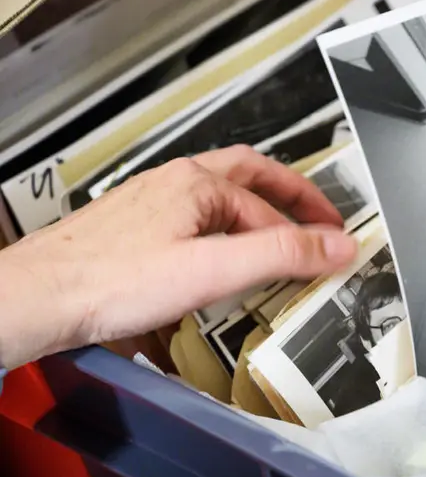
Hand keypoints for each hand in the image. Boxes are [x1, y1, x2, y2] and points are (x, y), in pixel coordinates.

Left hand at [0, 145, 356, 369]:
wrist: (38, 299)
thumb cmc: (109, 283)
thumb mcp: (213, 270)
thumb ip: (282, 255)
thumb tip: (338, 245)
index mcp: (198, 183)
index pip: (271, 208)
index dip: (307, 232)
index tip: (335, 251)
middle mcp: (174, 183)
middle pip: (248, 177)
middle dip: (289, 195)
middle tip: (319, 215)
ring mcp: (151, 203)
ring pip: (217, 196)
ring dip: (255, 210)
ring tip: (277, 232)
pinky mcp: (133, 228)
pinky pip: (192, 216)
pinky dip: (222, 227)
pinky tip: (218, 254)